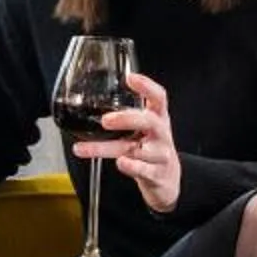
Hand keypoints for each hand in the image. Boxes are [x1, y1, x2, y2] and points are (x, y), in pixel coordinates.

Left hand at [71, 70, 183, 213]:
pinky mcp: (156, 174)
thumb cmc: (151, 147)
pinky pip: (144, 170)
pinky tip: (120, 163)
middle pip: (149, 121)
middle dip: (127, 119)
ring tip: (88, 148)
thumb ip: (127, 114)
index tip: (130, 78)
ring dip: (108, 148)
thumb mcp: (145, 127)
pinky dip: (131, 167)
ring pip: (137, 150)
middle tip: (105, 120)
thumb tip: (94, 100)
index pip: (158, 97)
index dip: (147, 86)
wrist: (167, 179)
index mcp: (158, 118)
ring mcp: (160, 154)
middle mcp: (161, 134)